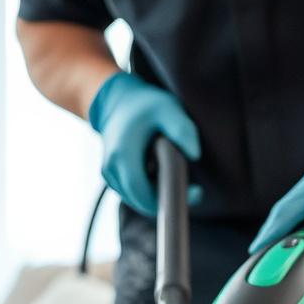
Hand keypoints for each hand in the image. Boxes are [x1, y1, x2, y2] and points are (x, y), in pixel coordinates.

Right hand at [88, 72, 200, 215]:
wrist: (117, 101)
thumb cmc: (144, 104)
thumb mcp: (167, 108)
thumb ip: (182, 129)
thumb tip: (194, 154)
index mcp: (123, 156)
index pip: (144, 195)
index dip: (170, 199)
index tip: (194, 192)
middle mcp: (111, 169)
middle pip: (142, 202)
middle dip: (168, 199)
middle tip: (194, 190)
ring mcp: (109, 174)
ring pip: (137, 200)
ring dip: (159, 194)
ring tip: (177, 175)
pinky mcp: (112, 177)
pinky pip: (133, 193)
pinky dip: (149, 189)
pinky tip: (161, 173)